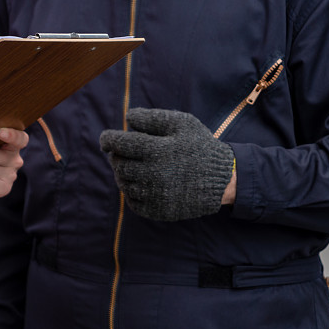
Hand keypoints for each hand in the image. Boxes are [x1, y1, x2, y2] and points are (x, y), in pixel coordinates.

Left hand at [99, 108, 234, 220]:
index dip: (107, 139)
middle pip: (118, 164)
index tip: (105, 139)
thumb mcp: (182, 124)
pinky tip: (141, 182)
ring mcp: (155, 195)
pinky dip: (131, 191)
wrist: (222, 180)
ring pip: (124, 183)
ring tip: (133, 166)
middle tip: (123, 153)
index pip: (119, 144)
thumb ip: (153, 118)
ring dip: (123, 173)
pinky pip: (132, 201)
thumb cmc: (200, 147)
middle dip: (116, 156)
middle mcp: (153, 174)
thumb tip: (127, 117)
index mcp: (157, 150)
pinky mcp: (157, 210)